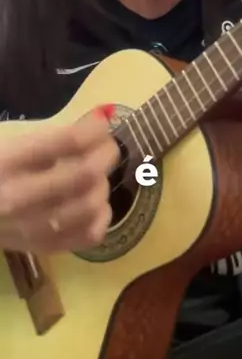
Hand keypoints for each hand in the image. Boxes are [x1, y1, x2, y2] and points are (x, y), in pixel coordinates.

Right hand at [0, 107, 118, 253]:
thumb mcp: (11, 140)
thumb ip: (54, 133)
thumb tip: (102, 118)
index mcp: (7, 162)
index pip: (64, 143)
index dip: (94, 130)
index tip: (102, 122)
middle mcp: (18, 198)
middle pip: (83, 175)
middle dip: (105, 155)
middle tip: (107, 146)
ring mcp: (30, 228)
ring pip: (90, 206)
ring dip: (102, 185)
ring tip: (97, 175)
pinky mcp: (41, 248)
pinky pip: (89, 235)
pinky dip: (101, 216)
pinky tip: (93, 203)